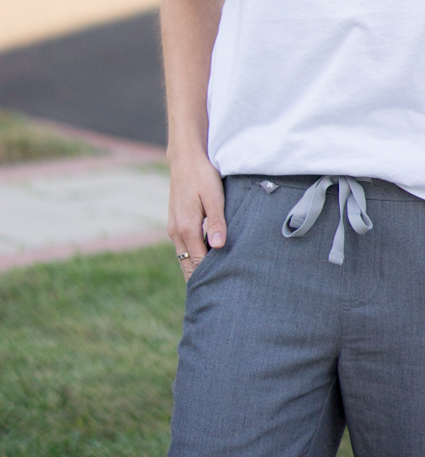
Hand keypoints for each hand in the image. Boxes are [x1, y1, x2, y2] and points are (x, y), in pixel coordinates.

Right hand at [167, 151, 226, 283]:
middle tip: (217, 297)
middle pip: (188, 266)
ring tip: (214, 284)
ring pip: (185, 258)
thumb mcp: (214, 196)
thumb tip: (218, 246)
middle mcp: (177, 233)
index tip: (218, 293)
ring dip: (196, 270)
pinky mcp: (176, 223)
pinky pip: (184, 248)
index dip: (207, 279)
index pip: (197, 264)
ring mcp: (174, 229)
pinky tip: (206, 260)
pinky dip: (193, 257)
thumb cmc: (202, 176)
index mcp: (187, 229)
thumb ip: (216, 221)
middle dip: (200, 281)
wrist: (185, 160)